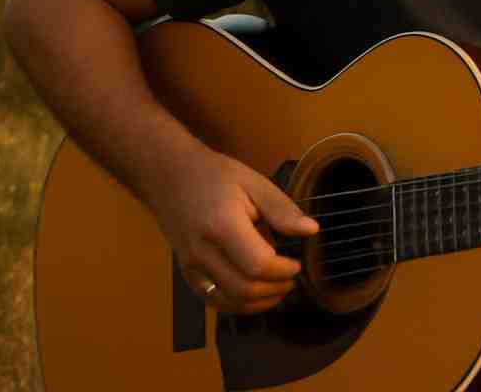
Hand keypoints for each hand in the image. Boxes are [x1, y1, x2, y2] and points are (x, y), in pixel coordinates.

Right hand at [144, 145, 320, 314]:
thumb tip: (311, 230)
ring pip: (229, 301)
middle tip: (292, 278)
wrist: (169, 177)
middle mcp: (202, 251)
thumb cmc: (214, 176)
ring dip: (260, 302)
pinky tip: (256, 293)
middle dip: (275, 290)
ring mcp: (190, 266)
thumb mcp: (254, 182)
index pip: (258, 265)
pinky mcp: (186, 273)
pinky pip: (213, 301)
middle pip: (244, 289)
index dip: (283, 271)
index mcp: (222, 225)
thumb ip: (282, 209)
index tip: (297, 263)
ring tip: (279, 287)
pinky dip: (238, 304)